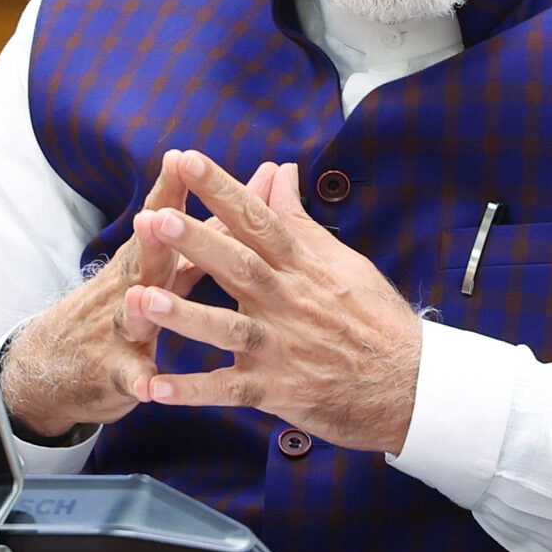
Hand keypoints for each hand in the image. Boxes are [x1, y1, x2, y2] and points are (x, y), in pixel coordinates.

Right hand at [0, 149, 200, 436]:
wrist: (55, 364)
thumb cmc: (128, 299)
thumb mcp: (162, 262)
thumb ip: (209, 228)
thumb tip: (257, 183)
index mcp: (148, 257)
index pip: (159, 218)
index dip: (169, 190)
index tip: (180, 159)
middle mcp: (130, 285)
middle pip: (142, 258)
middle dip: (150, 239)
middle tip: (156, 220)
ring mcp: (119, 329)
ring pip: (131, 315)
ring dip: (141, 308)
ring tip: (144, 301)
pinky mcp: (114, 372)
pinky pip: (128, 377)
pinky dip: (138, 380)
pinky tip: (147, 386)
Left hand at [123, 150, 423, 454]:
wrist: (412, 384)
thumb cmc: (375, 318)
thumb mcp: (343, 260)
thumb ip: (299, 219)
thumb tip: (279, 170)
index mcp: (303, 265)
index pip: (258, 218)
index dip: (222, 188)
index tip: (186, 160)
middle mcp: (289, 301)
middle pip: (238, 265)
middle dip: (195, 242)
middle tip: (154, 219)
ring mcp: (281, 347)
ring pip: (226, 328)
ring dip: (182, 315)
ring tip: (139, 299)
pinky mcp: (277, 390)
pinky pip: (227, 391)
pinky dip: (190, 391)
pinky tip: (152, 387)